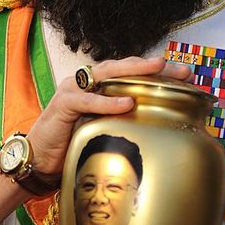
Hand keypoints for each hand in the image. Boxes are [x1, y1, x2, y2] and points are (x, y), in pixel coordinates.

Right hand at [27, 57, 189, 175]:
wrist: (38, 158)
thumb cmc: (72, 143)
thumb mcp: (103, 129)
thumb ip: (123, 121)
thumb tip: (161, 128)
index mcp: (99, 86)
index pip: (132, 73)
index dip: (158, 72)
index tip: (186, 76)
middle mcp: (87, 81)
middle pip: (124, 67)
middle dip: (154, 67)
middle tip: (181, 70)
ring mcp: (74, 89)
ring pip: (107, 74)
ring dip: (134, 71)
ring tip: (157, 69)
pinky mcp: (63, 103)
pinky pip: (87, 99)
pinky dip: (107, 101)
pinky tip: (127, 102)